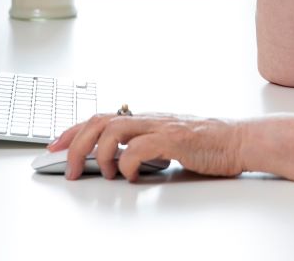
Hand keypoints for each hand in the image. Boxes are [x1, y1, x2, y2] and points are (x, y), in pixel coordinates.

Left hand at [47, 111, 244, 181]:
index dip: (72, 131)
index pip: (99, 117)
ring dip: (100, 154)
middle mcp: (149, 118)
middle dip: (75, 144)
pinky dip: (128, 163)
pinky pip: (140, 147)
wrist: (240, 140)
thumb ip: (143, 147)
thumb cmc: (209, 144)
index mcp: (145, 118)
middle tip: (66, 167)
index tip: (54, 147)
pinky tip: (130, 176)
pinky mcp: (176, 140)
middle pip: (99, 121)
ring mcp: (162, 126)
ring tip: (103, 174)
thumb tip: (118, 162)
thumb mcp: (168, 143)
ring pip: (114, 129)